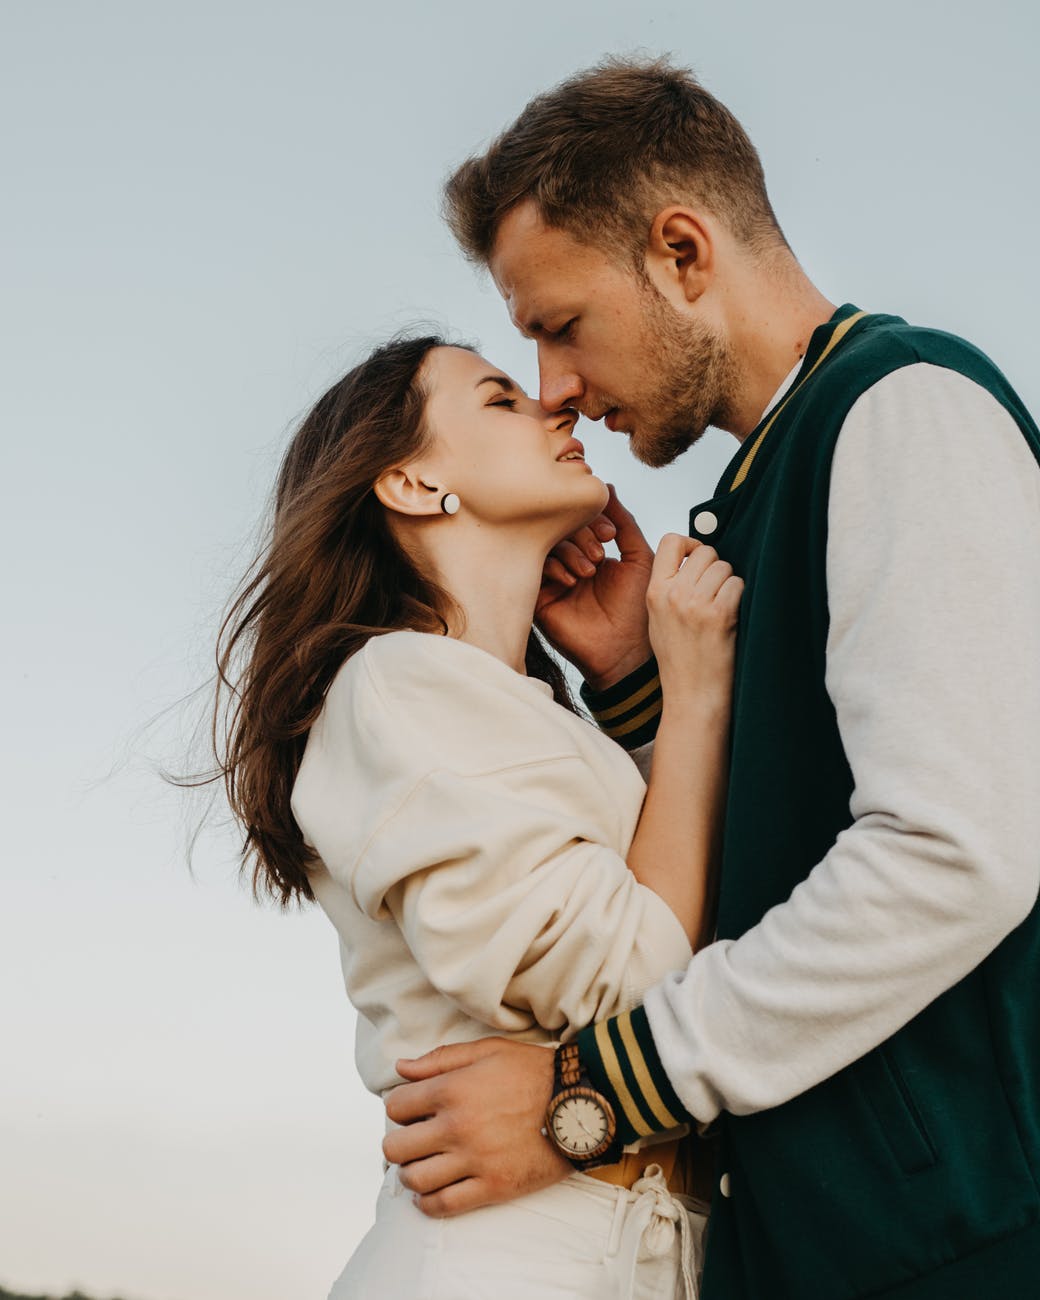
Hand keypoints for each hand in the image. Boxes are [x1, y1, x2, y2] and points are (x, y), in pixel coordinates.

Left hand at [382, 1038, 568, 1216]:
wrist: (579, 1102)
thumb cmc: (533, 1072)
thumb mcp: (487, 1052)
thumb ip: (440, 1059)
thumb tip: (400, 1069)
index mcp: (453, 1089)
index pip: (396, 1106)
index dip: (400, 1107)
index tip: (413, 1110)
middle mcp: (457, 1127)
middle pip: (397, 1147)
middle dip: (398, 1143)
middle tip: (413, 1140)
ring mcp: (475, 1160)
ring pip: (415, 1180)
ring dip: (410, 1174)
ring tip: (421, 1166)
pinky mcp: (493, 1187)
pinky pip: (443, 1205)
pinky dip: (427, 1203)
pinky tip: (431, 1193)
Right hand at [536, 485, 654, 689]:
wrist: (626, 650)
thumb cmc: (637, 608)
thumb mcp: (639, 557)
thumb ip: (625, 522)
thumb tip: (607, 488)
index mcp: (590, 551)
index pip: (579, 519)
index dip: (592, 519)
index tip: (611, 534)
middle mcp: (569, 562)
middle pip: (560, 527)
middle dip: (581, 533)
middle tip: (601, 554)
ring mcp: (552, 578)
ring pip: (546, 543)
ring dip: (570, 551)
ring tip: (590, 571)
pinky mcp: (537, 596)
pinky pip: (535, 567)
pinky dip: (554, 566)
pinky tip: (572, 580)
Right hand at [647, 535, 742, 704]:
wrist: (692, 695)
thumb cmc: (679, 659)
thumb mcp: (658, 619)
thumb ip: (669, 587)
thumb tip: (693, 556)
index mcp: (654, 592)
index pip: (670, 541)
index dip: (690, 544)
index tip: (697, 558)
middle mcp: (672, 594)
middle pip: (705, 552)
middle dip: (715, 567)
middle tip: (714, 591)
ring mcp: (695, 604)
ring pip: (724, 567)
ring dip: (729, 583)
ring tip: (721, 607)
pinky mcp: (719, 615)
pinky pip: (737, 585)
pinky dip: (740, 597)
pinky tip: (731, 616)